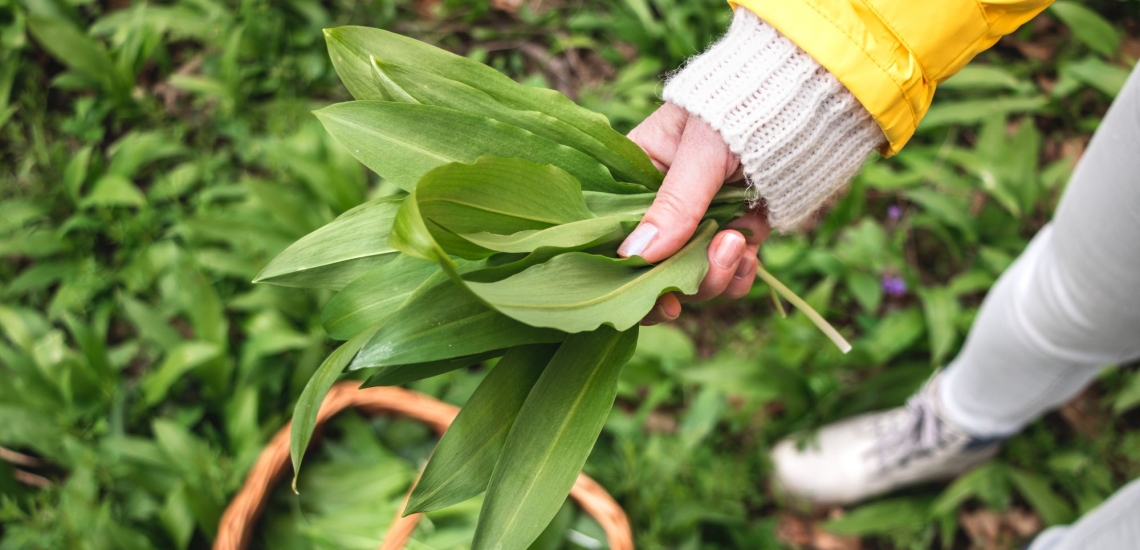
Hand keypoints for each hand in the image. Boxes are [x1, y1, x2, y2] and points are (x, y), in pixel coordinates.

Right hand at [618, 102, 770, 324]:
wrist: (807, 101)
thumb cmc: (741, 107)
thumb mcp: (701, 152)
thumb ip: (672, 204)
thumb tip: (633, 256)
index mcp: (637, 176)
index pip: (617, 233)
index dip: (629, 274)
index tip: (656, 296)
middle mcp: (662, 204)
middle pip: (654, 268)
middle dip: (682, 280)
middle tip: (706, 273)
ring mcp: (700, 222)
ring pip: (693, 277)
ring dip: (716, 274)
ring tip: (738, 244)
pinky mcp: (736, 231)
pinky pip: (729, 272)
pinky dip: (740, 272)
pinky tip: (751, 255)